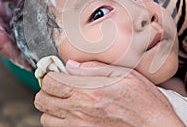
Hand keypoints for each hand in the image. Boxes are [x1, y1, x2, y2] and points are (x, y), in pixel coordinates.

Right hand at [0, 0, 33, 67]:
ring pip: (3, 19)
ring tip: (37, 27)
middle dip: (20, 42)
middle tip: (38, 47)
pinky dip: (13, 4)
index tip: (29, 64)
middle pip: (3, 34)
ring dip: (18, 23)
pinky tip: (25, 1)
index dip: (14, 54)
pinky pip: (0, 4)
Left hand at [34, 60, 184, 126]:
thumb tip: (71, 65)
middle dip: (49, 90)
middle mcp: (79, 111)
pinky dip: (60, 123)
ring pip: (46, 119)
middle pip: (42, 100)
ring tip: (67, 102)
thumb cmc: (144, 102)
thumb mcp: (124, 74)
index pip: (50, 81)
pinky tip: (74, 116)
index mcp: (87, 91)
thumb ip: (93, 68)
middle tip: (61, 86)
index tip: (58, 73)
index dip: (51, 74)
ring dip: (53, 108)